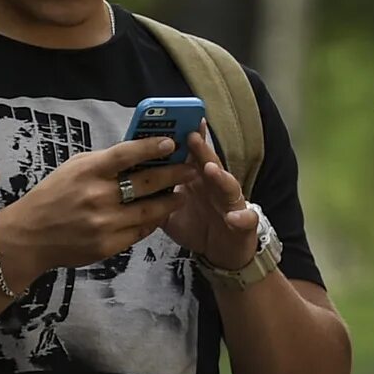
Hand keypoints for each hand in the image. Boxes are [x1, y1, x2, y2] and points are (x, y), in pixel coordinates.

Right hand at [0, 138, 184, 278]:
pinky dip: (153, 222)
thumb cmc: (53, 195)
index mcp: (88, 171)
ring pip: (150, 211)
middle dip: (174, 174)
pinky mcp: (108, 245)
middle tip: (192, 168)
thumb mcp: (74, 168)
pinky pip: (139, 232)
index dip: (151, 147)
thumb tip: (140, 152)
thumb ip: (105, 161)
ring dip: (171, 201)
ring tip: (183, 193)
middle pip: (146, 183)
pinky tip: (161, 214)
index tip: (172, 143)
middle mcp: (98, 196)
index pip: (127, 154)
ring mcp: (104, 223)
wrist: (29, 237)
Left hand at [157, 132, 261, 272]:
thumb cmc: (198, 226)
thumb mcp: (171, 213)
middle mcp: (217, 186)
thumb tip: (129, 186)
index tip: (177, 121)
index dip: (186, 139)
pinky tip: (234, 217)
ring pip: (229, 186)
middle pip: (210, 164)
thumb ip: (156, 197)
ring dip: (221, 177)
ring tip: (210, 169)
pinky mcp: (243, 223)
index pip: (192, 156)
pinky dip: (242, 218)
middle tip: (191, 135)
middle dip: (201, 149)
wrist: (224, 252)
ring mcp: (231, 203)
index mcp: (199, 181)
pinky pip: (245, 219)